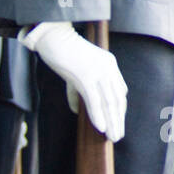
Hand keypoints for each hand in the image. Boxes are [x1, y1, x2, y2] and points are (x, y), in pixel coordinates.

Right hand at [21, 21, 126, 141]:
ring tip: (113, 136)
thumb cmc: (62, 52)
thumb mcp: (75, 71)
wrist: (54, 37)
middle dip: (118, 120)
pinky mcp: (85, 75)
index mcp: (110, 64)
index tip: (117, 124)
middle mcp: (108, 67)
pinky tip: (101, 128)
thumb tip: (76, 110)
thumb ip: (78, 90)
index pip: (119, 91)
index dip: (119, 110)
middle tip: (117, 136)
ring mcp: (98, 71)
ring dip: (112, 122)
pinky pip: (94, 100)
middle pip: (117, 99)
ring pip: (108, 102)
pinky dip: (98, 115)